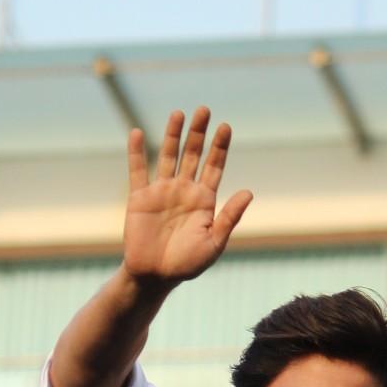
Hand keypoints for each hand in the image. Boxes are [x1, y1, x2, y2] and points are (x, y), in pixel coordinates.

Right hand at [122, 106, 251, 284]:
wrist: (155, 277)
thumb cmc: (187, 264)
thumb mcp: (214, 243)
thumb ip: (229, 217)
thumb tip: (249, 191)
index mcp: (204, 200)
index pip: (214, 166)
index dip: (220, 147)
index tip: (226, 127)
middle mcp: (184, 191)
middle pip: (193, 155)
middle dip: (199, 133)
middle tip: (204, 110)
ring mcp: (162, 192)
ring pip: (168, 156)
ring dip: (173, 135)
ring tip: (179, 113)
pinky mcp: (140, 198)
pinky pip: (138, 171)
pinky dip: (137, 152)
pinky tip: (138, 132)